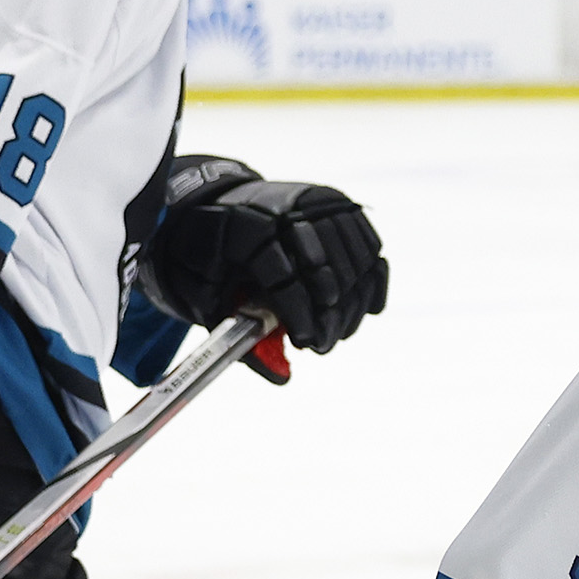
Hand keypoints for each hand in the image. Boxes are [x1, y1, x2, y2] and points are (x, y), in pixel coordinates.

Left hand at [136, 156, 387, 355]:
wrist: (217, 202)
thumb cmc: (210, 256)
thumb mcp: (207, 293)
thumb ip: (242, 335)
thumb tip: (284, 378)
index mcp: (244, 226)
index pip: (284, 274)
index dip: (299, 314)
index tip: (305, 344)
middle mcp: (285, 206)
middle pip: (326, 267)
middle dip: (329, 316)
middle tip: (322, 345)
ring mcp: (317, 201)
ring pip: (353, 259)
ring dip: (352, 304)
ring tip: (337, 331)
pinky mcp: (338, 203)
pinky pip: (369, 245)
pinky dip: (371, 280)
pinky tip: (366, 307)